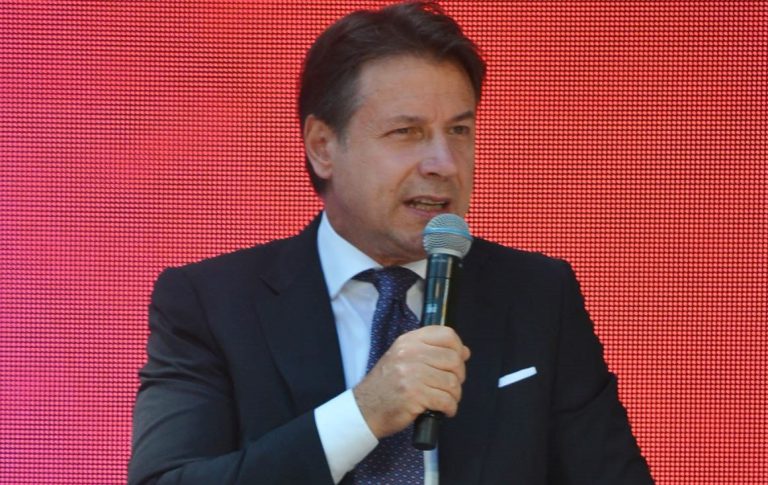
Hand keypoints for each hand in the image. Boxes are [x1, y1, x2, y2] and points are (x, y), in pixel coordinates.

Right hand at [352, 325, 470, 438]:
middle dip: (458, 376)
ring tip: (445, 400)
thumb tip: (464, 352)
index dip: (458, 348)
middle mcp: (410, 353)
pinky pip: (446, 400)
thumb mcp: (404, 358)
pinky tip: (443, 410)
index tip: (455, 362)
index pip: (446, 335)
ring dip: (454, 395)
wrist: (365, 408)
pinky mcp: (414, 395)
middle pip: (453, 360)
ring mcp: (412, 374)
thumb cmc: (388, 384)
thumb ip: (432, 351)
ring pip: (452, 382)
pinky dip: (450, 408)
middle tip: (450, 386)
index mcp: (409, 341)